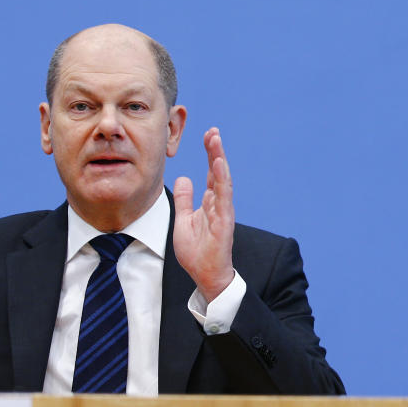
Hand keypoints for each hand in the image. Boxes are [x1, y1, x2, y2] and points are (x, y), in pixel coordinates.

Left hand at [172, 127, 234, 302]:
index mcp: (210, 202)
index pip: (212, 172)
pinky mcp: (224, 220)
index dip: (210, 153)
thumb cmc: (197, 251)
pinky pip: (223, 196)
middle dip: (215, 150)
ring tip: (215, 140)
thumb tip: (183, 178)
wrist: (205, 275)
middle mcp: (219, 203)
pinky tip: (219, 164)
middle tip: (212, 130)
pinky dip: (222, 179)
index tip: (207, 135)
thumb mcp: (184, 220)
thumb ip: (185, 199)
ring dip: (219, 159)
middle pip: (218, 171)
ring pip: (222, 179)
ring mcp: (223, 210)